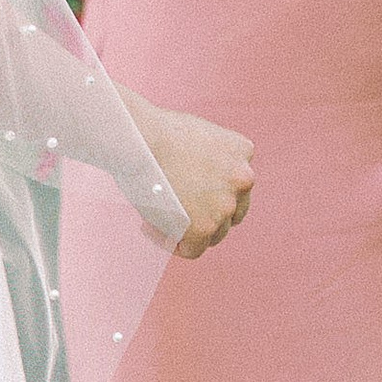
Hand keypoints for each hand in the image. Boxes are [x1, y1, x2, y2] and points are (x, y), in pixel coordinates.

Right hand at [127, 94, 255, 256]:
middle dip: (208, 213)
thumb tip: (198, 185)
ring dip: (191, 230)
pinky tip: (150, 228)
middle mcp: (243, 179)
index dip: (212, 191)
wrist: (138, 137)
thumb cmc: (153, 131)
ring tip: (159, 218)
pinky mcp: (204, 227)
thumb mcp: (196, 134)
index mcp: (243, 150)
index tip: (187, 191)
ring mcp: (225, 205)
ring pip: (216, 233)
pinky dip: (172, 244)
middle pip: (233, 210)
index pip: (237, 183)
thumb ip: (208, 158)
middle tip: (177, 211)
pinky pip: (192, 250)